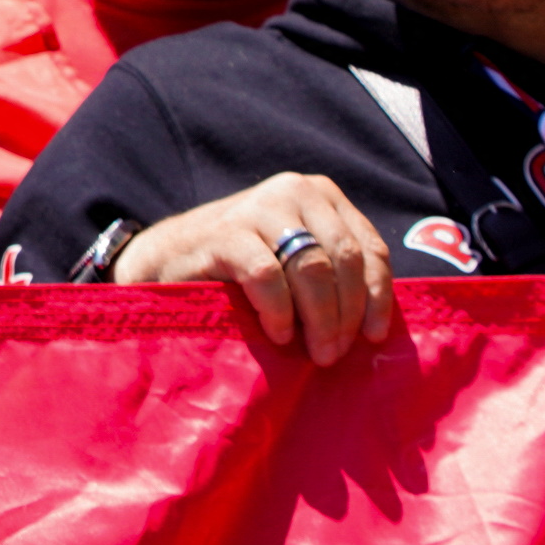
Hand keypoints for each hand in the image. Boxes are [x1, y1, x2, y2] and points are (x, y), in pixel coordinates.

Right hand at [112, 173, 396, 363]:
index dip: (377, 295)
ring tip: (316, 353)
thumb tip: (378, 322)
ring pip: (312, 268)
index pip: (368, 247)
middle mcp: (294, 191)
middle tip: (336, 353)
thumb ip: (332, 270)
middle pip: (344, 259)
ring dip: (321, 319)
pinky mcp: (226, 233)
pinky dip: (280, 311)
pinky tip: (279, 333)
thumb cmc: (240, 268)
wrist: (166, 259)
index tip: (375, 337)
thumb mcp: (294, 256)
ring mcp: (259, 207)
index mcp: (320, 194)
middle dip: (347, 313)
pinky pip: (268, 276)